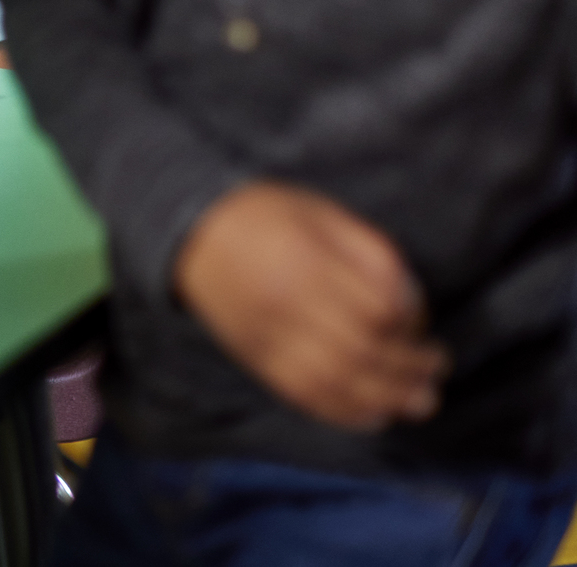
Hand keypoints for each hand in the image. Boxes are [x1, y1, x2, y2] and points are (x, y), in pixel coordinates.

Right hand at [171, 180, 446, 431]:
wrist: (189, 234)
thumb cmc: (264, 215)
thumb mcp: (321, 212)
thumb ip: (369, 249)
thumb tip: (409, 301)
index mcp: (306, 261)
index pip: (375, 308)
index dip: (410, 321)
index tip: (421, 321)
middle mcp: (287, 306)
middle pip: (362, 352)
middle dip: (410, 367)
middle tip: (436, 367)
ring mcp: (269, 338)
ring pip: (337, 383)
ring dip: (387, 398)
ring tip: (419, 400)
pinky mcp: (257, 360)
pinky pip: (305, 397)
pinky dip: (346, 412)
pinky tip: (375, 414)